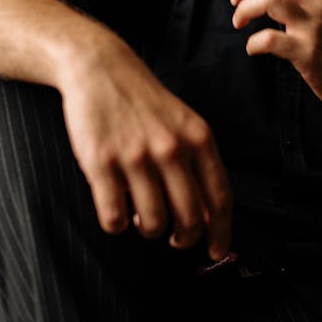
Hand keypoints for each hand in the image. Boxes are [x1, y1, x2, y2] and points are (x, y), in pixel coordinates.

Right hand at [58, 34, 231, 258]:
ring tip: (141, 216)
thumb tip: (210, 217)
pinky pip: (114, 218)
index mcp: (199, 139)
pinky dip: (117, 225)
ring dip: (148, 230)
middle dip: (183, 239)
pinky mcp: (101, 162)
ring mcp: (135, 156)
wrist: (101, 68)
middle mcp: (171, 149)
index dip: (221, 234)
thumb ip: (199, 164)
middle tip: (173, 238)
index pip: (220, 200)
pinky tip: (117, 211)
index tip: (215, 253)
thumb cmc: (145, 104)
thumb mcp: (185, 124)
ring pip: (152, 224)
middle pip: (189, 219)